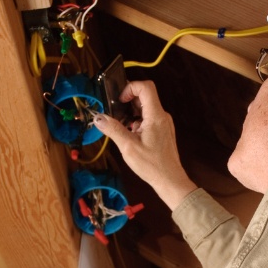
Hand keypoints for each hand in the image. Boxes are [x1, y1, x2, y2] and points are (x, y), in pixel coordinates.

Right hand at [92, 81, 196, 209]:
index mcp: (156, 115)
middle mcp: (162, 116)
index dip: (131, 87)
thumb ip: (113, 129)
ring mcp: (163, 123)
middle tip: (115, 113)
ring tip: (121, 127)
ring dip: (131, 113)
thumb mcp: (128, 147)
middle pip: (145, 96)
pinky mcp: (162, 131)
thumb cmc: (151, 164)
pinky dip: (137, 122)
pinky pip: (148, 119)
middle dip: (128, 101)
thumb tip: (98, 118)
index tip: (120, 101)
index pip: (146, 87)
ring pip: (145, 108)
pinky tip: (130, 135)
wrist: (170, 180)